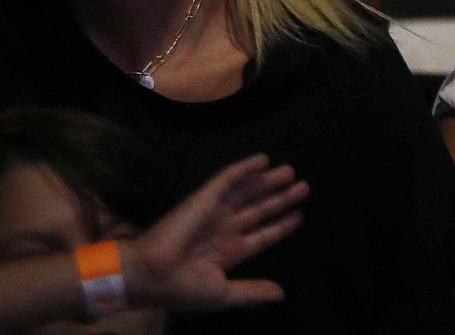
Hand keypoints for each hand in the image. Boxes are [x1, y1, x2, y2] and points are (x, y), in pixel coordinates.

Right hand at [121, 154, 306, 311]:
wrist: (151, 275)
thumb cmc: (183, 288)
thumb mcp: (223, 294)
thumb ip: (253, 291)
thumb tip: (281, 294)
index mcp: (230, 251)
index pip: (262, 234)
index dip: (281, 225)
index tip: (299, 215)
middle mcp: (225, 229)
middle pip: (260, 209)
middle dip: (281, 198)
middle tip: (304, 186)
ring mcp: (215, 212)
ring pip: (248, 191)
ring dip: (268, 181)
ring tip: (291, 172)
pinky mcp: (204, 197)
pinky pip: (227, 178)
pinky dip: (245, 168)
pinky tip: (263, 160)